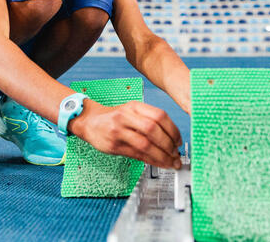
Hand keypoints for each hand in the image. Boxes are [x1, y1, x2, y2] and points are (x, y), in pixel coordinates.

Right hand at [68, 100, 182, 168]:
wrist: (89, 122)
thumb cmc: (114, 117)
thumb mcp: (132, 111)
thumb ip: (149, 120)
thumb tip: (171, 138)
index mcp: (134, 106)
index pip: (159, 116)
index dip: (173, 130)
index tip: (179, 141)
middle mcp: (126, 116)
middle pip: (153, 130)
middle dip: (168, 145)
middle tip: (176, 154)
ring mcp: (118, 131)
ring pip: (145, 145)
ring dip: (161, 156)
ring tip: (171, 162)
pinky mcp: (114, 145)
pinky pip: (136, 155)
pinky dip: (151, 161)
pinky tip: (159, 164)